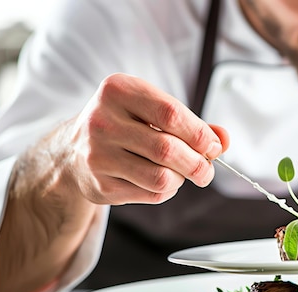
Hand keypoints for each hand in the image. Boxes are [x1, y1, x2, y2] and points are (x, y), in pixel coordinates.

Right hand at [0, 73, 229, 291]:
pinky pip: (150, 194)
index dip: (200, 134)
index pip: (171, 114)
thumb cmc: (127, 124)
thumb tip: (223, 139)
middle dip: (198, 164)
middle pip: (168, 149)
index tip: (214, 146)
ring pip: (161, 177)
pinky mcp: (100, 185)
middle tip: (207, 171)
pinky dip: (167, 190)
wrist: (74, 150)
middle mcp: (102, 121)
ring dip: (182, 179)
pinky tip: (162, 181)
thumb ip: (192, 123)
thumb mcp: (154, 111)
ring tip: (184, 174)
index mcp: (117, 90)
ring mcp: (97, 155)